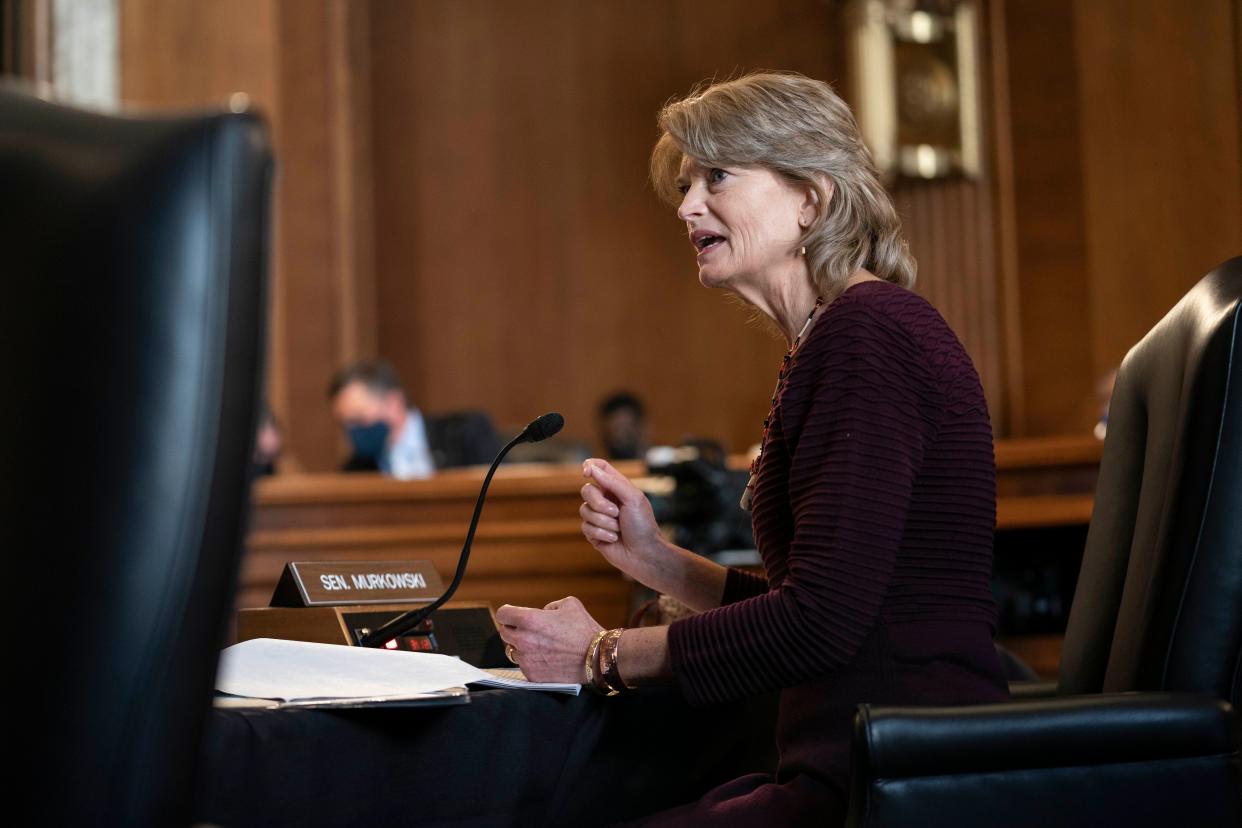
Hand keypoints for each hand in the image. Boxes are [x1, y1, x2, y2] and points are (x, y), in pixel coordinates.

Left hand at [495, 596, 601, 682]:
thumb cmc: (584, 630)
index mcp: (529, 619)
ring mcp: (526, 659)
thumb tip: (542, 613)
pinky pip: (523, 666)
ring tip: (539, 646)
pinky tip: (546, 658)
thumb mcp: (569, 605)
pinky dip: (531, 662)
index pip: (503, 614)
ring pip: (513, 651)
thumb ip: (549, 606)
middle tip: (528, 630)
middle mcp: (523, 640)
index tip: (511, 615)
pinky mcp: (531, 675)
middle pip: (504, 632)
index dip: (508, 613)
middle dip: (514, 629)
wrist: (597, 658)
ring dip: (521, 647)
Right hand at [579, 458, 665, 582]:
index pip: (599, 468)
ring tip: (618, 530)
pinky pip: (585, 527)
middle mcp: (605, 500)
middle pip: (587, 490)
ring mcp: (598, 517)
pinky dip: (602, 533)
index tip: (586, 472)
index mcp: (616, 488)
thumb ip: (612, 482)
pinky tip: (614, 539)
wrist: (644, 554)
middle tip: (616, 513)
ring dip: (604, 522)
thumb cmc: (643, 525)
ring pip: (584, 510)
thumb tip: (592, 468)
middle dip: (599, 503)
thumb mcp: (633, 498)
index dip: (590, 466)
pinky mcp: (593, 534)